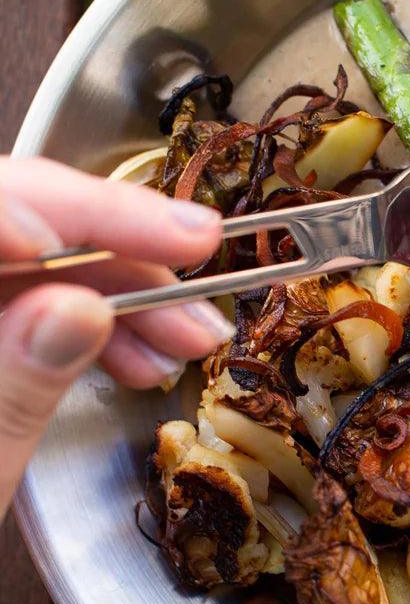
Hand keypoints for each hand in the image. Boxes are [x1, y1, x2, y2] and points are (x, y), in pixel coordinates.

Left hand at [0, 156, 232, 521]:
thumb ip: (7, 392)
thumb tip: (80, 307)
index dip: (69, 211)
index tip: (168, 237)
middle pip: (8, 223)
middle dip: (116, 255)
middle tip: (197, 291)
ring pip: (26, 264)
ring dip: (117, 294)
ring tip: (182, 343)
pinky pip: (23, 304)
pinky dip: (86, 324)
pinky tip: (135, 359)